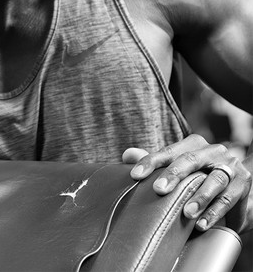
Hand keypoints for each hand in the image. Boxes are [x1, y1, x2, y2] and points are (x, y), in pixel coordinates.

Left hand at [123, 134, 251, 231]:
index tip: (135, 175)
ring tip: (186, 213)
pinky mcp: (243, 183)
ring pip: (214, 180)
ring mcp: (230, 166)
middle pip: (191, 160)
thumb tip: (127, 155)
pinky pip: (229, 199)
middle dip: (174, 174)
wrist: (235, 185)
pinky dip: (215, 212)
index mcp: (193, 144)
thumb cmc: (199, 175)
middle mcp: (212, 151)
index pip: (168, 151)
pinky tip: (202, 224)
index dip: (151, 162)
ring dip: (199, 198)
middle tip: (159, 190)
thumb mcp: (178, 168)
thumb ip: (155, 162)